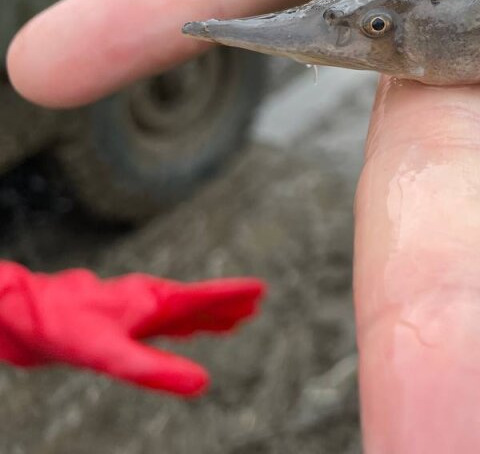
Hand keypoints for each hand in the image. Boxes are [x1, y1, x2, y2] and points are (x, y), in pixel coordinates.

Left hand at [0, 262, 263, 394]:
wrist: (26, 315)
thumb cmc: (67, 330)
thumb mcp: (111, 355)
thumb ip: (155, 370)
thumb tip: (204, 384)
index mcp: (154, 302)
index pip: (202, 298)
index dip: (232, 294)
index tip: (262, 288)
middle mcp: (149, 300)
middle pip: (197, 302)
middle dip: (226, 305)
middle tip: (257, 304)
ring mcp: (135, 307)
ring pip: (181, 310)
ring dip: (209, 314)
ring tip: (236, 319)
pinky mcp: (121, 318)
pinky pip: (163, 319)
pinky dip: (183, 323)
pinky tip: (184, 328)